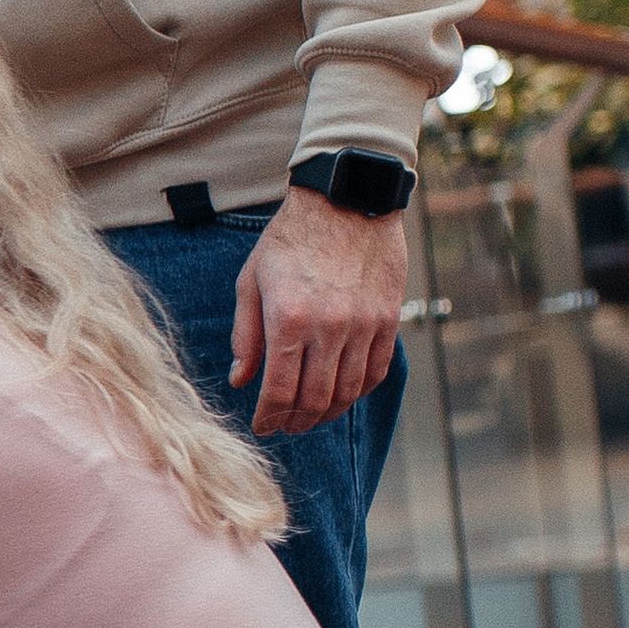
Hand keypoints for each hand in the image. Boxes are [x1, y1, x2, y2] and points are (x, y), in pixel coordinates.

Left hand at [230, 189, 407, 436]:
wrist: (346, 200)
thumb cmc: (290, 238)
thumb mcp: (252, 280)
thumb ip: (245, 335)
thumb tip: (240, 381)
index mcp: (288, 319)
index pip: (279, 390)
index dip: (269, 417)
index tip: (263, 427)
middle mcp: (329, 327)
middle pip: (315, 399)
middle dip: (297, 421)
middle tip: (286, 427)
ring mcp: (364, 325)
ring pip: (348, 391)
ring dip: (328, 413)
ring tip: (311, 417)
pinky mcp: (388, 319)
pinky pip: (376, 371)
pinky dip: (358, 392)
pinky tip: (343, 395)